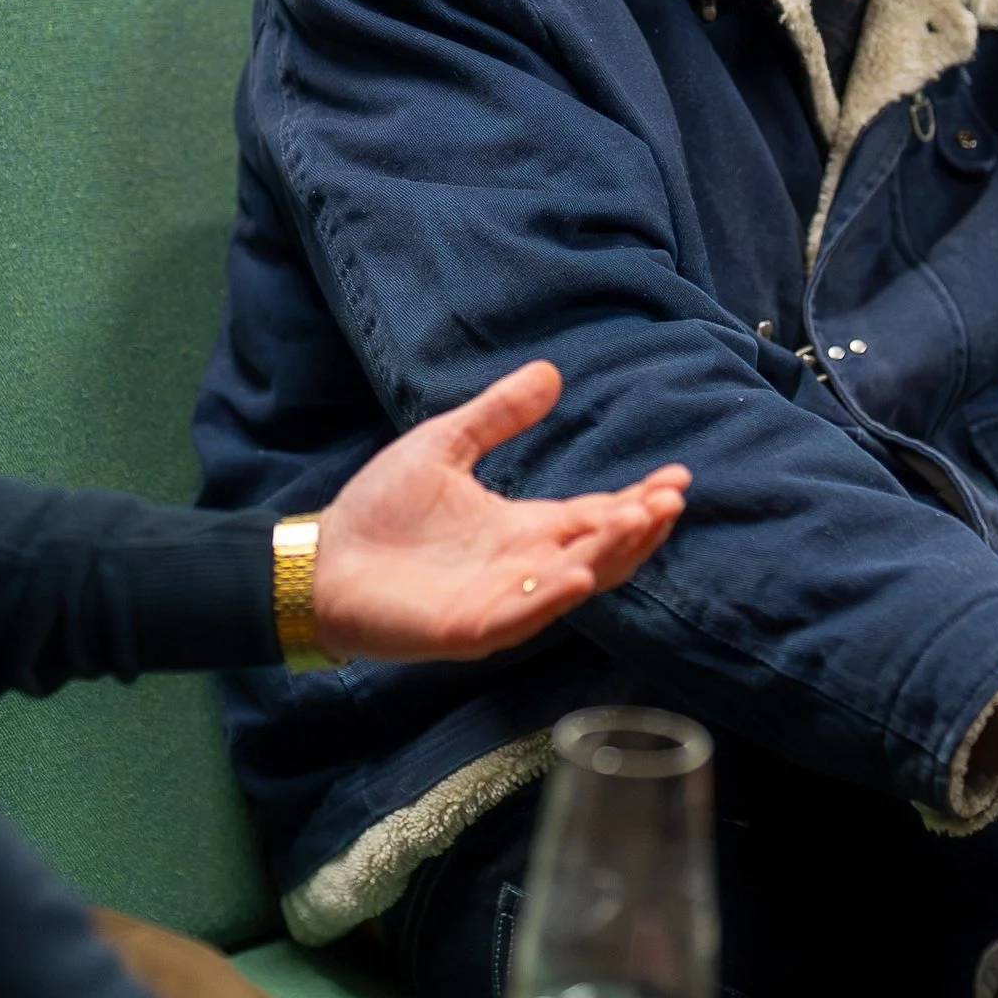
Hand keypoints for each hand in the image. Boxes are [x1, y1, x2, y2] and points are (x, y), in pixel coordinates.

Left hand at [312, 362, 688, 664]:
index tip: (676, 478)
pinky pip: (519, 616)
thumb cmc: (380, 511)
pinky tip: (578, 574)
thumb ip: (497, 416)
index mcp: (522, 530)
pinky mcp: (467, 626)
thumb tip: (550, 371)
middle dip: (636, 529)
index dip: (636, 502)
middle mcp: (522, 569)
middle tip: (670, 499)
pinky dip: (550, 598)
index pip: (594, 517)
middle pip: (597, 553)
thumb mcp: (445, 447)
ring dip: (608, 556)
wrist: (321, 560)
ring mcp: (499, 602)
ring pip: (570, 584)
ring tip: (641, 522)